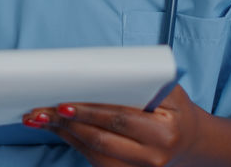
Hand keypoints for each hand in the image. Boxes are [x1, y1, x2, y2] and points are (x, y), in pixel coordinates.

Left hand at [21, 86, 206, 165]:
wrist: (190, 142)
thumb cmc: (176, 110)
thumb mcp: (170, 92)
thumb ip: (144, 83)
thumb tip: (103, 72)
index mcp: (164, 131)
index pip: (120, 118)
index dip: (90, 112)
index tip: (64, 104)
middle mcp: (152, 156)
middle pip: (101, 139)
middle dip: (68, 124)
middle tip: (41, 110)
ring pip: (93, 152)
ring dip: (64, 134)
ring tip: (40, 118)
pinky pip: (94, 160)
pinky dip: (74, 142)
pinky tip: (58, 129)